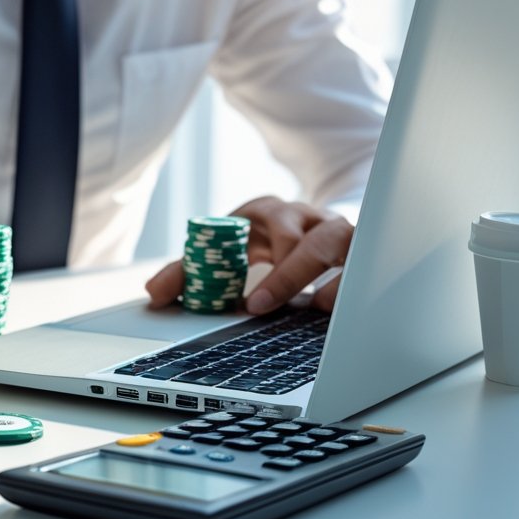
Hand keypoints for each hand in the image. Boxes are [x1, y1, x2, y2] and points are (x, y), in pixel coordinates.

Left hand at [145, 196, 352, 313]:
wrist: (322, 236)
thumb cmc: (267, 247)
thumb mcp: (231, 257)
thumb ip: (191, 273)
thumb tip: (154, 293)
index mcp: (261, 212)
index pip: (241, 224)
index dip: (225, 253)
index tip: (210, 287)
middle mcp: (300, 216)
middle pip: (292, 230)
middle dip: (281, 270)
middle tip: (258, 304)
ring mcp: (335, 230)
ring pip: (335, 239)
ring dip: (320, 273)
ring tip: (312, 306)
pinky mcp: (364, 250)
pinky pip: (365, 260)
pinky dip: (349, 283)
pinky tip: (331, 306)